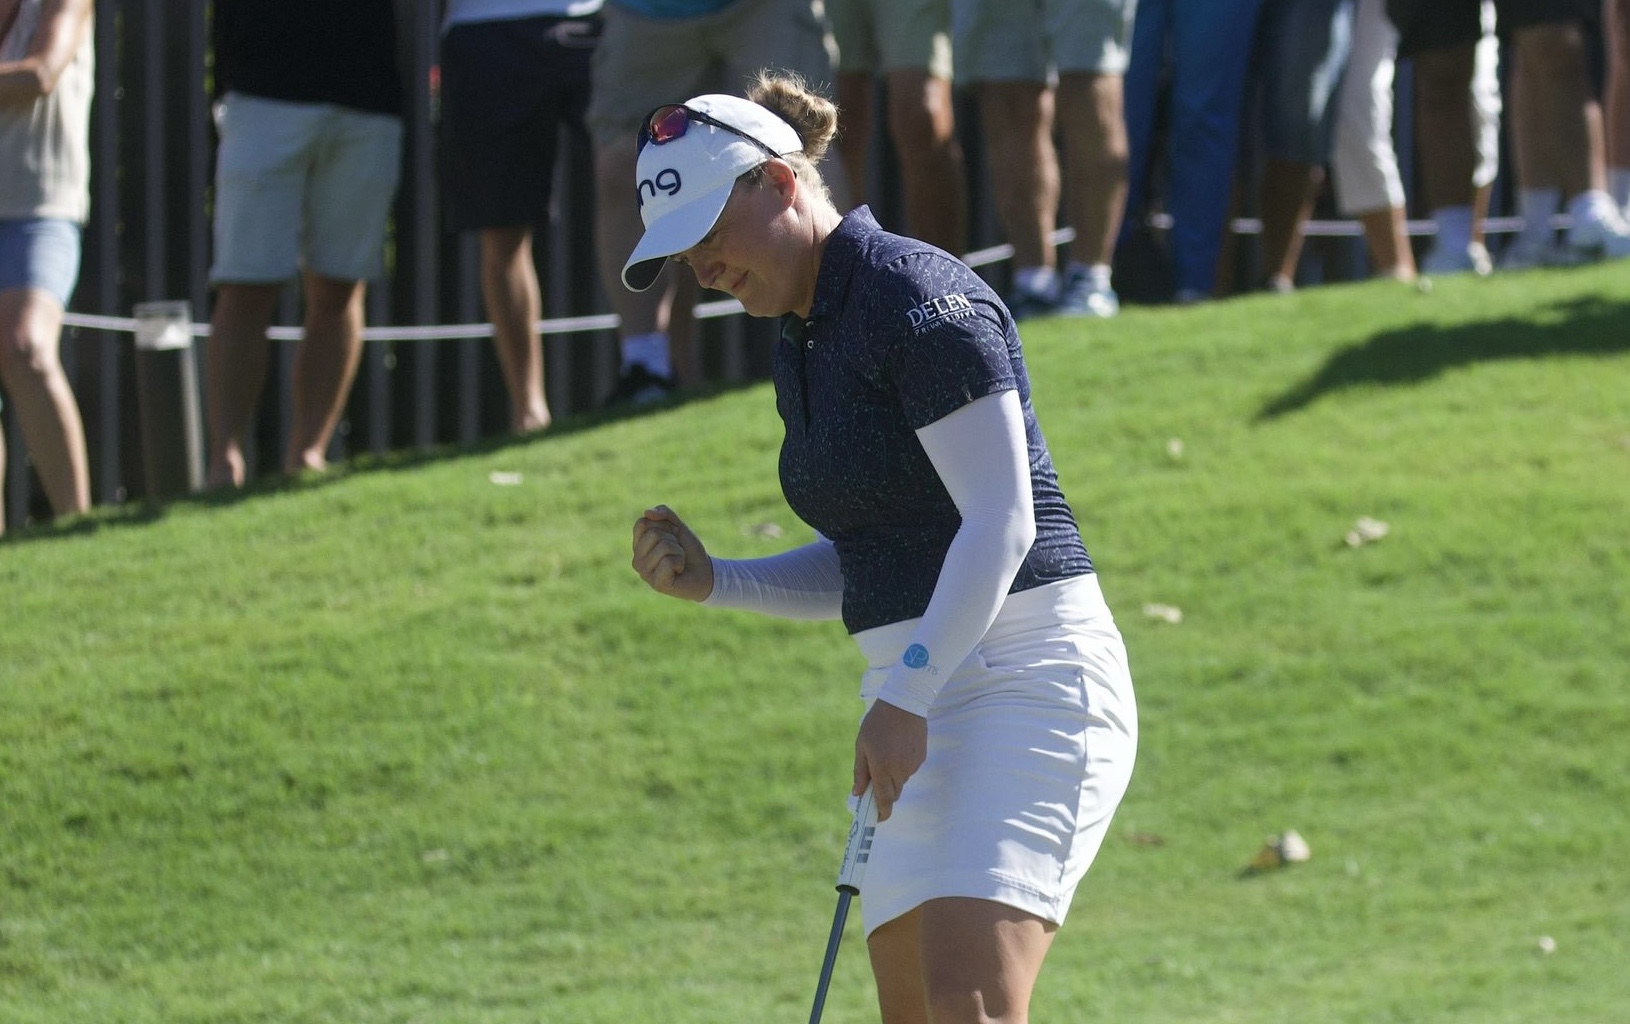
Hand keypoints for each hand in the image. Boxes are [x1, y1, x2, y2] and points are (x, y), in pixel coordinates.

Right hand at [631, 504, 712, 601]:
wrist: (705, 572)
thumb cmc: (688, 551)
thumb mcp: (678, 527)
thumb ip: (664, 514)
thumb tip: (647, 512)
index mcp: (638, 545)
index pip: (643, 522)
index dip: (664, 525)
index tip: (672, 535)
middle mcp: (637, 559)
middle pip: (654, 534)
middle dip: (673, 539)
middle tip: (677, 551)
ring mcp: (644, 573)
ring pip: (663, 547)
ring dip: (678, 551)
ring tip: (679, 561)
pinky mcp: (656, 584)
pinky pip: (668, 562)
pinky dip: (680, 562)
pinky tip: (678, 571)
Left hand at [853, 699, 926, 821]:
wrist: (904, 703)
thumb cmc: (877, 723)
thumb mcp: (862, 745)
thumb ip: (860, 772)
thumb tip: (858, 793)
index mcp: (882, 768)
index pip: (884, 800)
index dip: (881, 814)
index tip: (876, 819)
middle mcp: (899, 770)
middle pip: (893, 794)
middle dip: (884, 793)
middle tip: (874, 781)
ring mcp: (912, 765)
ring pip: (901, 781)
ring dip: (892, 777)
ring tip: (885, 753)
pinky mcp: (921, 758)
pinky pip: (909, 770)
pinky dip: (901, 766)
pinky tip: (897, 748)